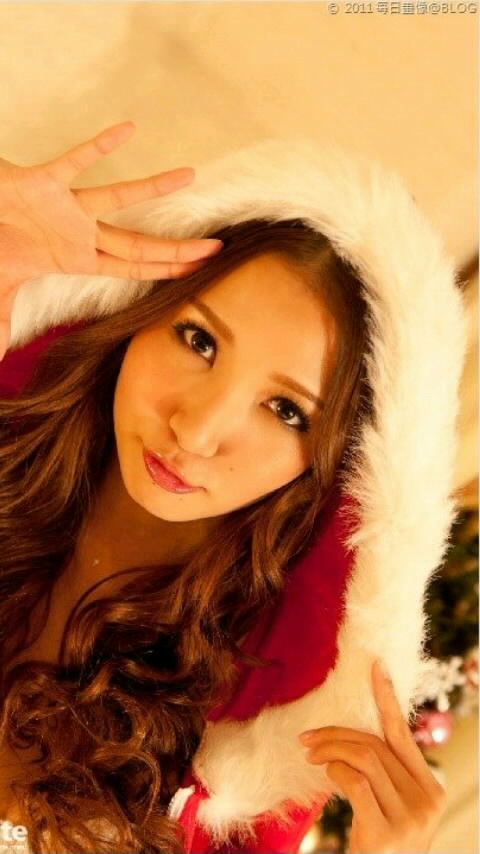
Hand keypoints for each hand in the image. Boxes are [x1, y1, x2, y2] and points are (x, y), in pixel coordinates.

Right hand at [0, 121, 222, 356]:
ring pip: (118, 196)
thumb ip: (3, 325)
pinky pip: (75, 160)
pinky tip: (128, 130)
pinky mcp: (45, 181)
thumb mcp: (0, 292)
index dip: (165, 272)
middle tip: (218, 249)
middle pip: (138, 244)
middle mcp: (80, 233)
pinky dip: (99, 146)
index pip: (131, 269)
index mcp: (77, 259)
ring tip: (190, 175)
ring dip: (154, 188)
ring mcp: (67, 206)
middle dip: (178, 249)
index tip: (198, 274)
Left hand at [298, 659, 446, 853]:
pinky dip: (335, 769)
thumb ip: (385, 775)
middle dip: (338, 733)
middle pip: (377, 744)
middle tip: (307, 738)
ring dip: (330, 748)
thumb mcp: (392, 808)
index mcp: (430, 789)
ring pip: (365, 757)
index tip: (374, 667)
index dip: (387, 697)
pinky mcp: (386, 833)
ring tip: (310, 754)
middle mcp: (427, 801)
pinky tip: (324, 772)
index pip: (403, 734)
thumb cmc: (382, 848)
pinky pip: (355, 781)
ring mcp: (409, 819)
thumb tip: (356, 737)